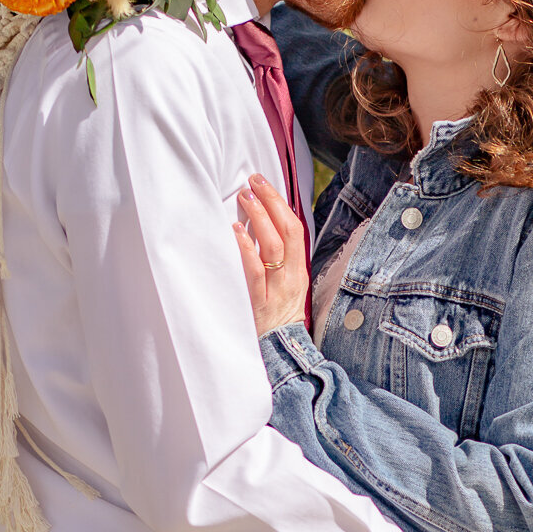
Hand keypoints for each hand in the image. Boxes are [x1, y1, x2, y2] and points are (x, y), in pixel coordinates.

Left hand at [234, 174, 309, 337]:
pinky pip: (254, 271)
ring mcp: (276, 289)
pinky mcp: (259, 303)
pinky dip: (245, 248)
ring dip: (258, 218)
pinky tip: (235, 232)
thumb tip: (259, 225)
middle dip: (271, 202)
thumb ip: (276, 259)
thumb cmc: (275, 314)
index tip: (263, 182)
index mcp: (298, 269)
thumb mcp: (284, 284)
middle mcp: (290, 277)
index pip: (294, 229)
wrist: (278, 350)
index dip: (280, 203)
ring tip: (244, 197)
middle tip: (253, 181)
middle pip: (287, 231)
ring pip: (273, 247)